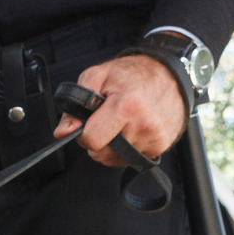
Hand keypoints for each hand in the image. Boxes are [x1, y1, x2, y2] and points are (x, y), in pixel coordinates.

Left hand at [52, 55, 186, 166]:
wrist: (170, 75)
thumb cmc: (133, 74)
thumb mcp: (98, 75)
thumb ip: (75, 103)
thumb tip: (63, 132)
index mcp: (127, 106)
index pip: (92, 140)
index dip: (84, 133)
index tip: (90, 121)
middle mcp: (143, 125)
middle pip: (101, 153)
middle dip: (97, 139)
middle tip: (107, 118)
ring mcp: (153, 139)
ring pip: (113, 159)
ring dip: (111, 145)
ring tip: (122, 122)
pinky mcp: (159, 148)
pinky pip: (129, 160)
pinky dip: (125, 148)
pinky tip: (132, 129)